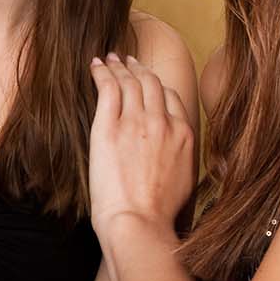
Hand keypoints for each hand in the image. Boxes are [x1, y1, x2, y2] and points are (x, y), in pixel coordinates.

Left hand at [88, 54, 195, 241]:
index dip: (158, 84)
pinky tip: (95, 65)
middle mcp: (163, 123)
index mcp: (184, 135)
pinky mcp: (109, 127)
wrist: (139, 221)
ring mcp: (136, 122)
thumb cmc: (157, 212)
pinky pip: (108, 88)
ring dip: (119, 66)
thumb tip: (172, 156)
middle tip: (128, 60)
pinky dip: (102, 72)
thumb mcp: (184, 181)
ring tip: (110, 59)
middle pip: (152, 84)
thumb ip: (180, 158)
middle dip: (139, 68)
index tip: (148, 80)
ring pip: (130, 82)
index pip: (172, 97)